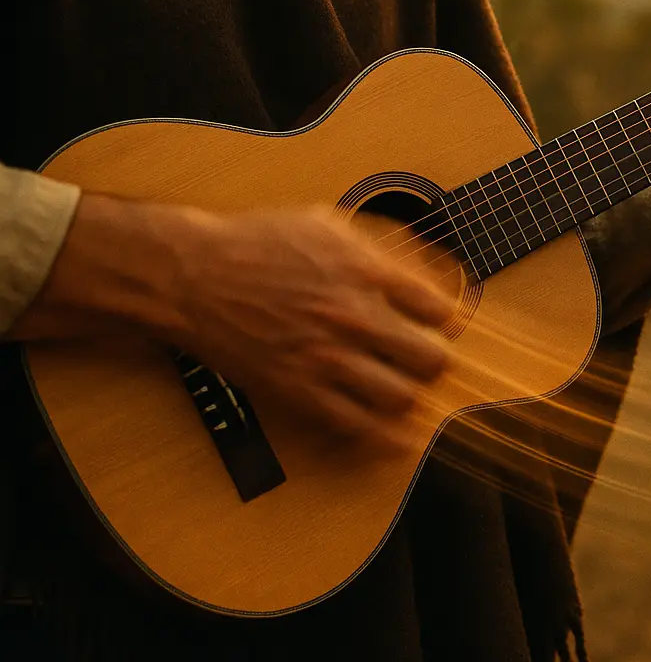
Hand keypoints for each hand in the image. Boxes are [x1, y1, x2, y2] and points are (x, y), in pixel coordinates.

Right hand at [18, 199, 453, 443]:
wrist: (195, 275)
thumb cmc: (257, 242)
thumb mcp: (325, 223)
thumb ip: (374, 247)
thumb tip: (415, 269)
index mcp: (364, 271)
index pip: (437, 308)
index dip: (444, 319)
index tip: (439, 323)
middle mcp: (353, 316)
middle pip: (430, 358)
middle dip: (436, 360)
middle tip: (426, 358)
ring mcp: (327, 358)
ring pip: (401, 397)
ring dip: (411, 394)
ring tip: (405, 387)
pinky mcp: (299, 390)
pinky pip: (357, 426)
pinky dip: (386, 438)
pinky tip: (399, 438)